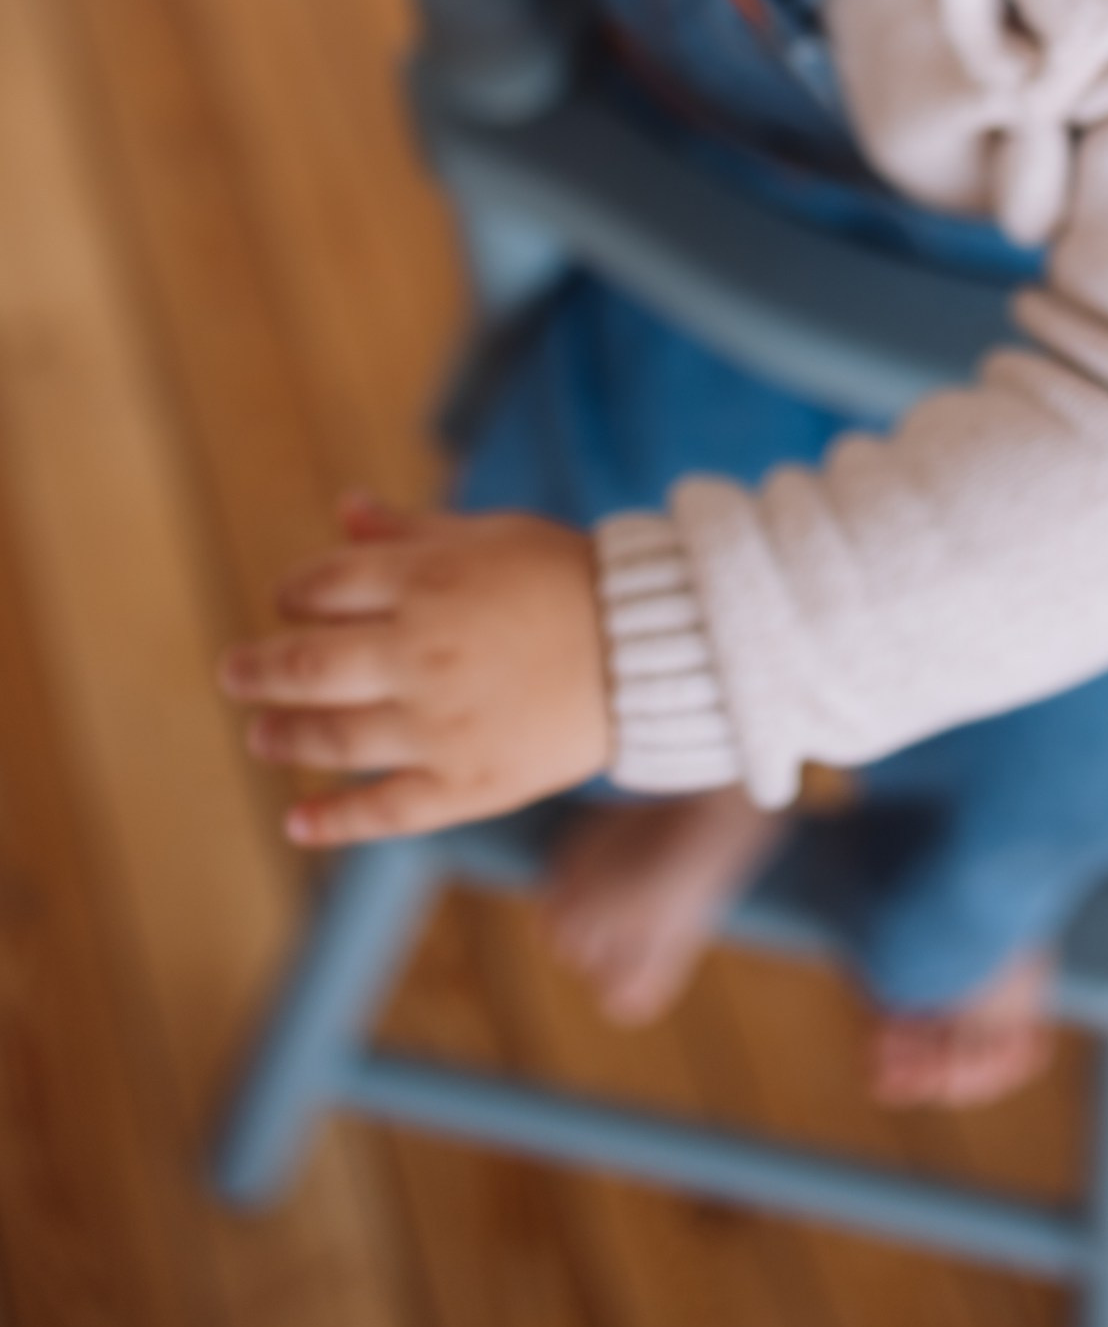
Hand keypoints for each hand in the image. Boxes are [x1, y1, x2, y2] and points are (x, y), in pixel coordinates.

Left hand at [218, 495, 610, 847]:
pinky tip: (295, 820)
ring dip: (281, 735)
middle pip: (305, 665)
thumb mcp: (490, 536)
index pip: (321, 585)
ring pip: (331, 737)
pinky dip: (331, 820)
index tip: (288, 603)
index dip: (291, 594)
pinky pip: (383, 810)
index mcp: (428, 579)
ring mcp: (441, 723)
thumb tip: (342, 506)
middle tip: (236, 674)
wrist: (650, 648)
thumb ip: (410, 530)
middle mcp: (423, 650)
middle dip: (257, 670)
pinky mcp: (467, 782)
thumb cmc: (566, 579)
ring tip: (261, 734)